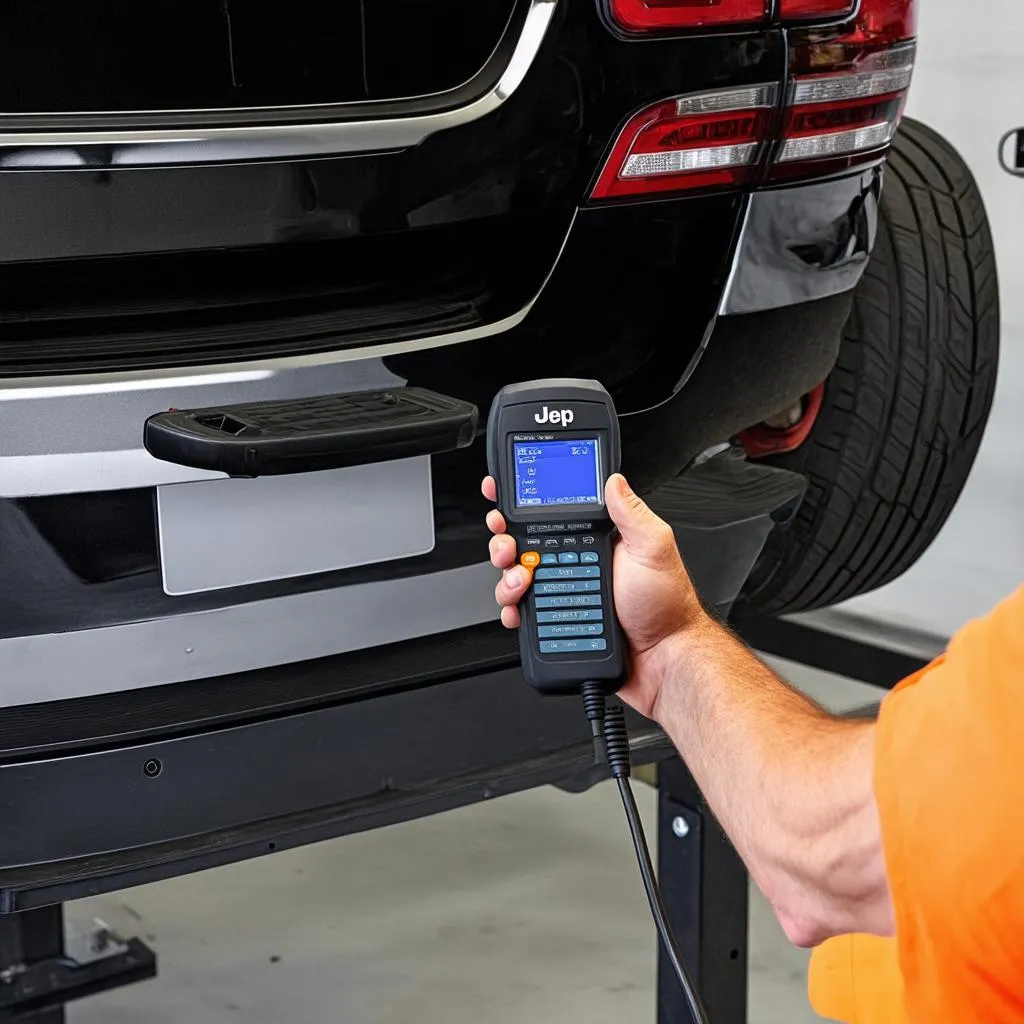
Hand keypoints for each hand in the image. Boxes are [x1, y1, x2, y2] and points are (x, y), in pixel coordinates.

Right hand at [482, 473, 706, 717]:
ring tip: (522, 581)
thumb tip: (614, 480)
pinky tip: (517, 610)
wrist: (662, 657)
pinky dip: (511, 608)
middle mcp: (574, 560)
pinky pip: (521, 610)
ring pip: (515, 575)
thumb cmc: (665, 605)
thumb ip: (632, 513)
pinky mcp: (554, 619)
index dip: (521, 501)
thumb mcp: (653, 549)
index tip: (500, 494)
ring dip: (507, 576)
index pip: (549, 511)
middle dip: (503, 540)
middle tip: (507, 547)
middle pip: (521, 542)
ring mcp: (562, 589)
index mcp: (594, 537)